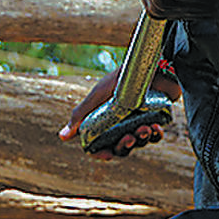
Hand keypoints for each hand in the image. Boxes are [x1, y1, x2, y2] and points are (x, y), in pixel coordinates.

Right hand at [59, 65, 181, 158]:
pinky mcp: (156, 118)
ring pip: (139, 142)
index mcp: (104, 121)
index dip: (102, 153)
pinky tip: (155, 128)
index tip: (108, 154)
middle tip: (130, 138)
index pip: (100, 145)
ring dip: (141, 139)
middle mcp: (121, 123)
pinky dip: (156, 136)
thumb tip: (61, 137)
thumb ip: (80, 115)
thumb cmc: (121, 79)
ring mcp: (140, 121)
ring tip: (145, 128)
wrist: (149, 64)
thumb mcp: (97, 96)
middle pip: (121, 148)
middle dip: (124, 147)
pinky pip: (156, 135)